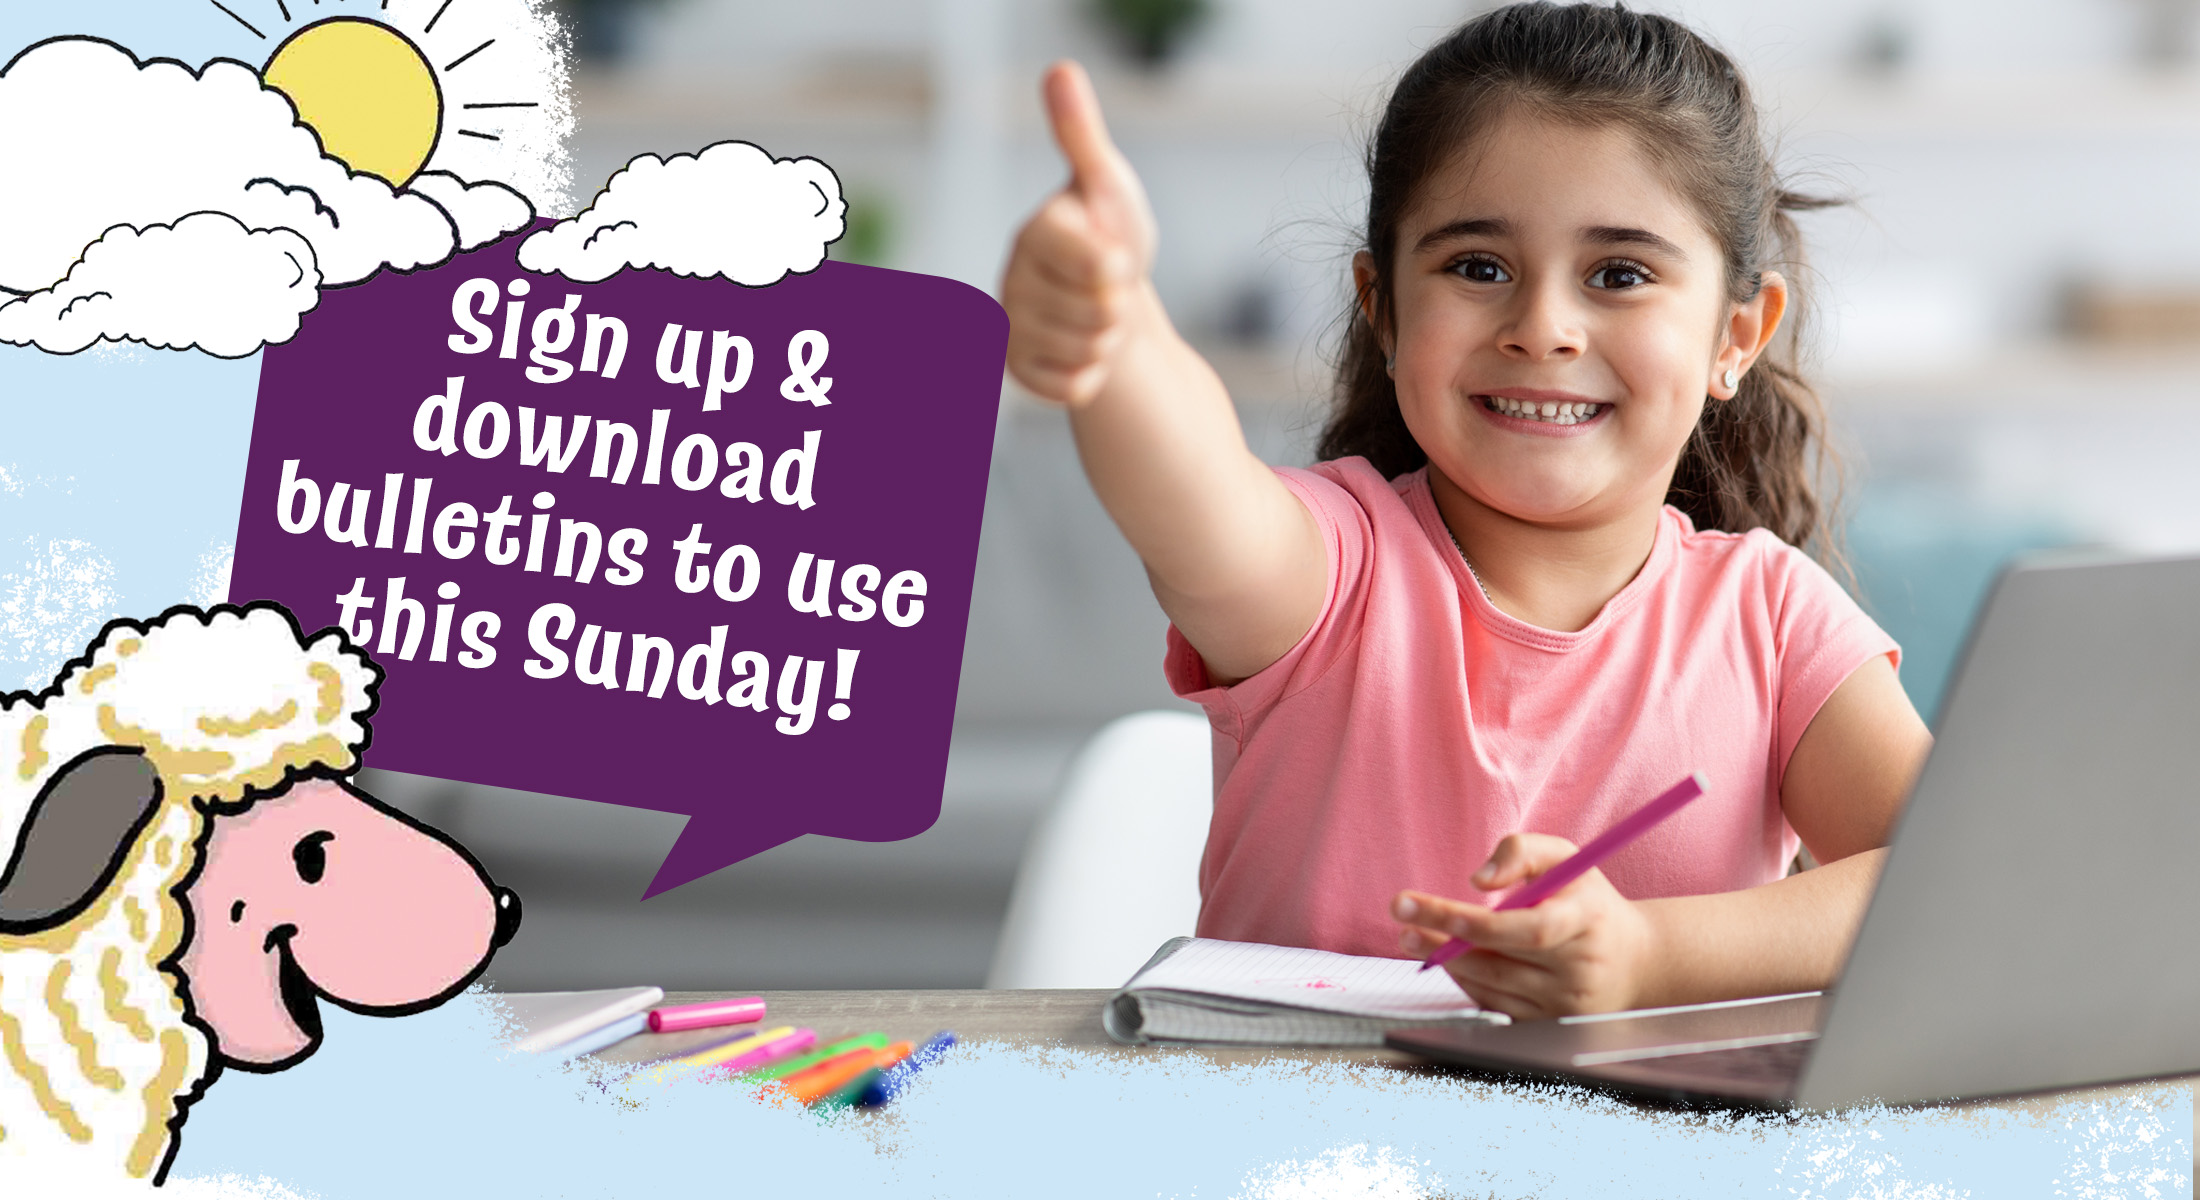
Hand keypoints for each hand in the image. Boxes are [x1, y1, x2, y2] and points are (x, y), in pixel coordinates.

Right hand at [1001, 60, 1158, 406]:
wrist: (1110, 296)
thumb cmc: (1110, 232)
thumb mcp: (1107, 182)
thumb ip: (1081, 135)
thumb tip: (1060, 69)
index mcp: (1036, 233)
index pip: (1089, 263)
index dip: (1115, 267)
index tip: (1119, 259)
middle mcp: (1012, 280)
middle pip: (1093, 314)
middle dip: (1117, 307)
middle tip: (1111, 291)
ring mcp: (1012, 328)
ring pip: (1085, 351)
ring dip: (1107, 340)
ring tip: (1100, 317)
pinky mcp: (1018, 371)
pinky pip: (1072, 386)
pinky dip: (1092, 374)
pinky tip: (1086, 349)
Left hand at [1393, 833, 1661, 1018]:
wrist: (1634, 961)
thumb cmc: (1587, 901)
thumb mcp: (1565, 859)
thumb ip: (1521, 851)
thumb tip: (1478, 881)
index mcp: (1586, 921)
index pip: (1532, 929)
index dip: (1482, 925)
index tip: (1438, 911)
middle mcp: (1579, 968)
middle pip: (1502, 960)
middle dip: (1444, 938)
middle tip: (1401, 916)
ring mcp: (1565, 1003)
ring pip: (1492, 985)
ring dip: (1446, 960)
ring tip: (1412, 935)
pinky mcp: (1550, 1025)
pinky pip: (1496, 1005)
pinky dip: (1466, 981)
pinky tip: (1447, 958)